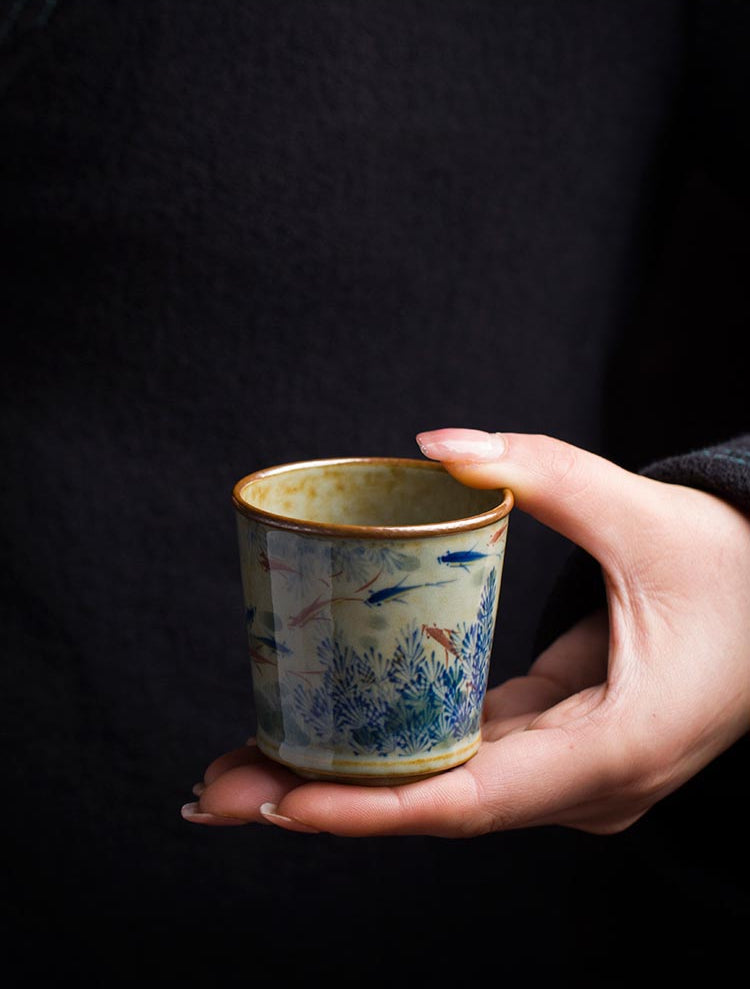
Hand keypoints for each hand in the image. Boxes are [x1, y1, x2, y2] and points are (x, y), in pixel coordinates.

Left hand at [182, 429, 749, 835]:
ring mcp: (574, 776)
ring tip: (247, 768)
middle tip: (216, 787)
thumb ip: (544, 469)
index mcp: (619, 746)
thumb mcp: (644, 514)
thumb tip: (437, 447)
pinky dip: (394, 755)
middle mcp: (591, 784)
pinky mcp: (560, 749)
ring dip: (348, 781)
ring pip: (446, 789)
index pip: (475, 797)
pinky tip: (327, 741)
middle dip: (325, 799)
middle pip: (439, 803)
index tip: (279, 799)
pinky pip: (467, 760)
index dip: (369, 806)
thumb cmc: (733, 568)